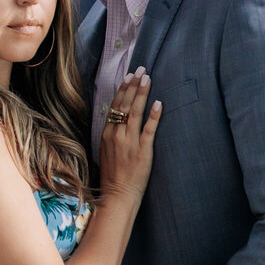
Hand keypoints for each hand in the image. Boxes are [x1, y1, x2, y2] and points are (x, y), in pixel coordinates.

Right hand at [98, 66, 160, 202]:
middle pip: (124, 105)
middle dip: (133, 85)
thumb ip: (111, 135)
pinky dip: (153, 115)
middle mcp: (116, 135)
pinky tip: (158, 103)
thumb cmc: (112, 175)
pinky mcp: (142, 151)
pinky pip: (149, 130)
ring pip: (135, 112)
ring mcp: (129, 142)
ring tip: (147, 78)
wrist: (117, 194)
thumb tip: (117, 120)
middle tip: (140, 70)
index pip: (115, 107)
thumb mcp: (105, 151)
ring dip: (141, 93)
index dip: (122, 90)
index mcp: (107, 134)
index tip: (128, 76)